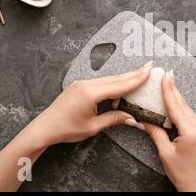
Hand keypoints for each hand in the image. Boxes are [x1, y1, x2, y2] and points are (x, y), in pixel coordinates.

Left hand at [26, 62, 153, 148]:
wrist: (44, 127)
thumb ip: (114, 119)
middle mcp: (87, 84)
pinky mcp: (80, 85)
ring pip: (109, 78)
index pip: (120, 86)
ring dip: (126, 76)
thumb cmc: (66, 129)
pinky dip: (114, 81)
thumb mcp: (93, 127)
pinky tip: (122, 81)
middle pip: (117, 78)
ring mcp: (82, 83)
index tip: (149, 72)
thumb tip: (133, 118)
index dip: (137, 79)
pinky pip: (101, 81)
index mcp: (91, 93)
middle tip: (150, 66)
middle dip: (135, 73)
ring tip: (141, 72)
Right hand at [143, 70, 195, 191]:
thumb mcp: (165, 153)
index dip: (169, 90)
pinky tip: (177, 106)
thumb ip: (155, 133)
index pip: (176, 106)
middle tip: (167, 74)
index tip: (165, 76)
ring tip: (169, 86)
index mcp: (191, 132)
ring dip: (178, 100)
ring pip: (189, 111)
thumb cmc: (183, 174)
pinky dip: (183, 110)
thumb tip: (143, 120)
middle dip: (174, 89)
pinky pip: (193, 118)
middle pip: (184, 105)